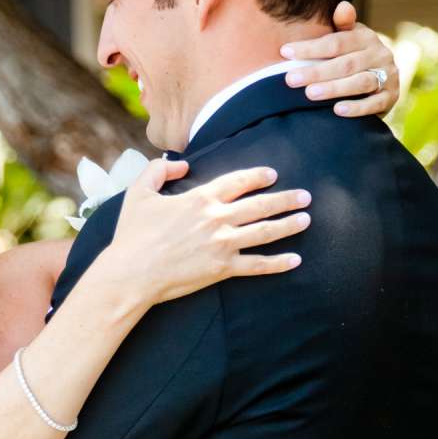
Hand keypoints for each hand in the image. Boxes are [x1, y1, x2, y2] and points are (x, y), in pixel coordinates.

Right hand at [110, 156, 309, 300]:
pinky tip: (296, 260)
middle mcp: (217, 218)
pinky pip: (257, 265)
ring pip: (265, 232)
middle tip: (306, 196)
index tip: (273, 174)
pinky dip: (278, 263)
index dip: (258, 176)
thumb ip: (158, 170)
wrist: (131, 273)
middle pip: (260, 205)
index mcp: (200, 198)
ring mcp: (223, 244)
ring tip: (306, 219)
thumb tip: (181, 165)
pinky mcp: (222, 269)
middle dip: (286, 199)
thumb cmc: (132, 235)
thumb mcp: (138, 193)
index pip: (238, 181)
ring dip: (289, 225)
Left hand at [281, 0, 399, 116]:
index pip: (336, 42)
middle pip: (345, 64)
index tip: (285, 52)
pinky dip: (356, 108)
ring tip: (310, 94)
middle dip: (316, 72)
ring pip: (360, 82)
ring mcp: (387, 76)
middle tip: (291, 79)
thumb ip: (342, 24)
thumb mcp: (350, 37)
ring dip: (334, 88)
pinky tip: (337, 110)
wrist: (386, 79)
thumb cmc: (356, 56)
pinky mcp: (391, 97)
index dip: (310, 48)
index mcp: (366, 37)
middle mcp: (379, 54)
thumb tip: (342, 6)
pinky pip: (374, 104)